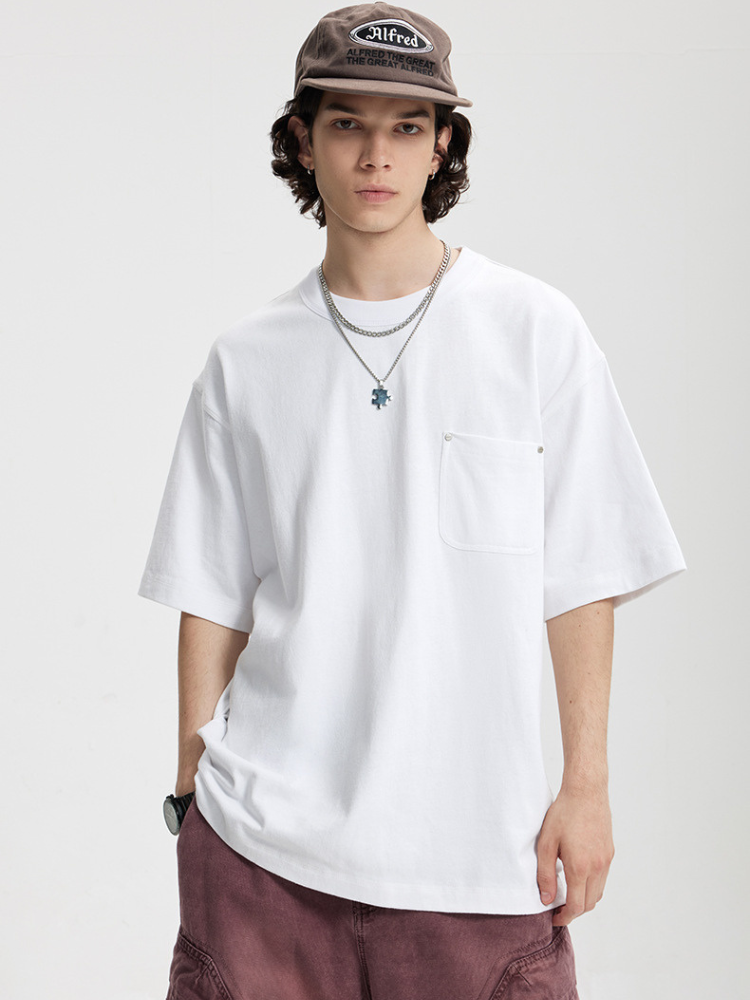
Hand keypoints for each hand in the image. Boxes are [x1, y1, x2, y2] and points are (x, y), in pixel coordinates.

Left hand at [536, 783, 614, 925]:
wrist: (586, 791)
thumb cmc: (563, 813)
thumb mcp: (546, 843)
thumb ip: (545, 874)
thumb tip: (546, 899)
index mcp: (580, 867)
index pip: (576, 906)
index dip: (564, 917)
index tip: (553, 917)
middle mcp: (598, 867)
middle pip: (589, 904)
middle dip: (574, 911)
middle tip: (557, 908)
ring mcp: (606, 861)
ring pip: (598, 893)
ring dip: (584, 899)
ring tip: (566, 894)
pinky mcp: (610, 853)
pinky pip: (602, 879)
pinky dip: (591, 885)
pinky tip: (577, 876)